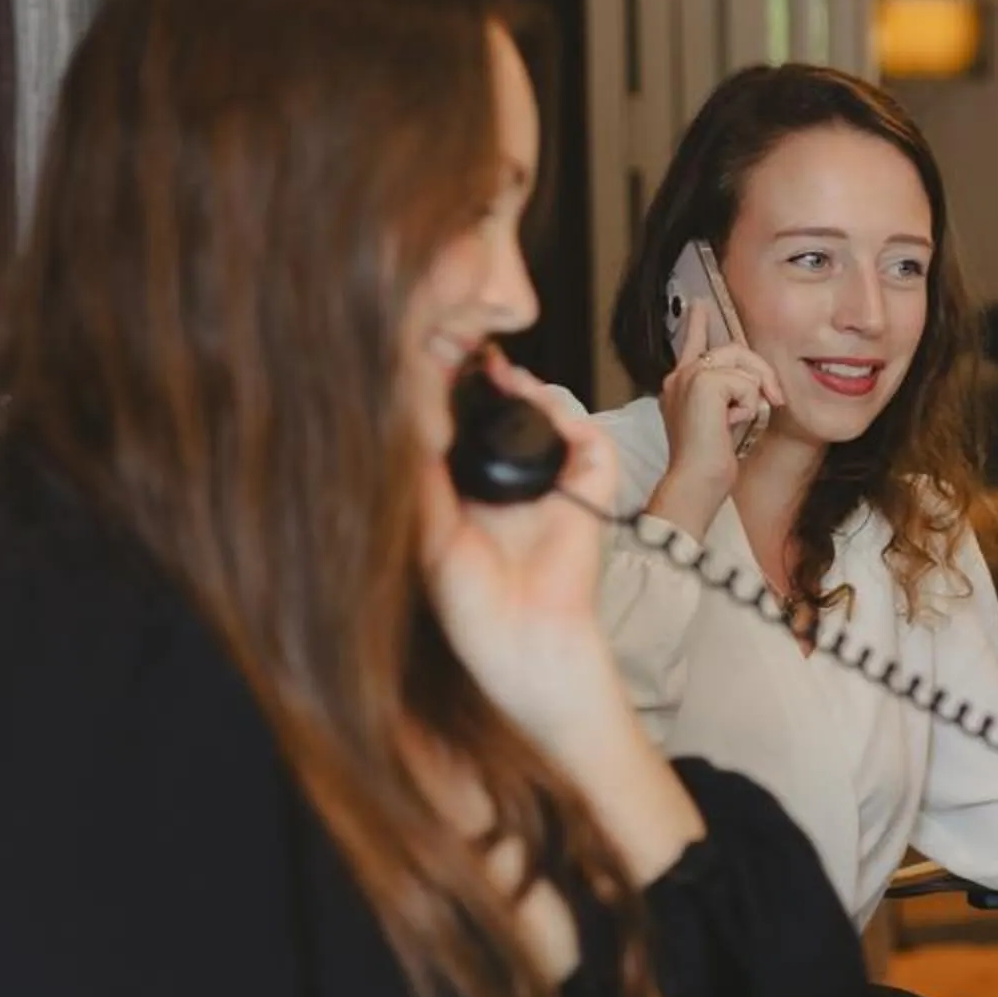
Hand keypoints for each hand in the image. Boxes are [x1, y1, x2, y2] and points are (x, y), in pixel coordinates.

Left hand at [417, 354, 623, 742]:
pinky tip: (539, 405)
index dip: (457, 399)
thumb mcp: (429, 534)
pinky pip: (590, 444)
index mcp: (473, 497)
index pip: (468, 432)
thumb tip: (407, 418)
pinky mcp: (590, 494)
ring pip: (552, 419)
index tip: (437, 364)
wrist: (521, 644)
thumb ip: (424, 478)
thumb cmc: (473, 607)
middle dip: (495, 384)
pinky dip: (570, 418)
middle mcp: (514, 485)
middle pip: (511, 417)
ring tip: (504, 374)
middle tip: (470, 353)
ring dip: (532, 391)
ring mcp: (555, 487)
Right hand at [649, 302, 785, 541]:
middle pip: (734, 350)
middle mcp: (680, 376)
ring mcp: (689, 376)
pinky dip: (748, 407)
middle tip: (774, 398)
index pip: (691, 345)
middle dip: (761, 373)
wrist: (696, 481)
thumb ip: (728, 398)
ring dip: (754, 394)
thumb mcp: (720, 422)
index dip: (696, 324)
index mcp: (680, 384)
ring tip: (739, 420)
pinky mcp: (704, 382)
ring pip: (744, 364)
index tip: (699, 306)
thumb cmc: (709, 462)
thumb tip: (754, 384)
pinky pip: (747, 384)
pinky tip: (730, 425)